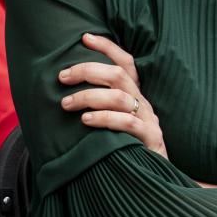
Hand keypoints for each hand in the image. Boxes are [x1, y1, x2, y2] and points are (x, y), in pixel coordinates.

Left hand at [58, 32, 166, 157]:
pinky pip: (127, 123)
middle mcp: (142, 103)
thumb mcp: (115, 125)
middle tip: (62, 78)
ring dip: (88, 96)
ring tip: (66, 104)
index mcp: (135, 96)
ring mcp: (149, 120)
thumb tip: (63, 94)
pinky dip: (105, 119)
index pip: (125, 63)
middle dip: (87, 71)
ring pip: (119, 96)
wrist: (155, 179)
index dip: (107, 48)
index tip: (84, 38)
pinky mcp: (151, 138)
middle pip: (118, 75)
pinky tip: (86, 121)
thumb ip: (100, 109)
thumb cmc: (127, 150)